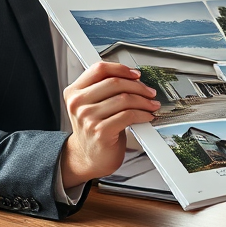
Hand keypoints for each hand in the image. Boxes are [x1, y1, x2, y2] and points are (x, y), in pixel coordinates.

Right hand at [60, 62, 160, 187]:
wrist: (89, 157)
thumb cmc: (95, 128)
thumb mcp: (93, 104)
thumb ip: (105, 88)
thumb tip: (133, 76)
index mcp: (74, 92)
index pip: (99, 69)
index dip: (121, 69)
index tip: (136, 74)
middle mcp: (78, 103)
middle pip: (115, 82)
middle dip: (138, 86)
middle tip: (149, 92)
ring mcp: (87, 118)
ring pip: (124, 98)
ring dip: (144, 101)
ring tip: (151, 105)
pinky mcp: (100, 131)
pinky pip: (129, 115)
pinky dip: (143, 114)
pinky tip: (147, 116)